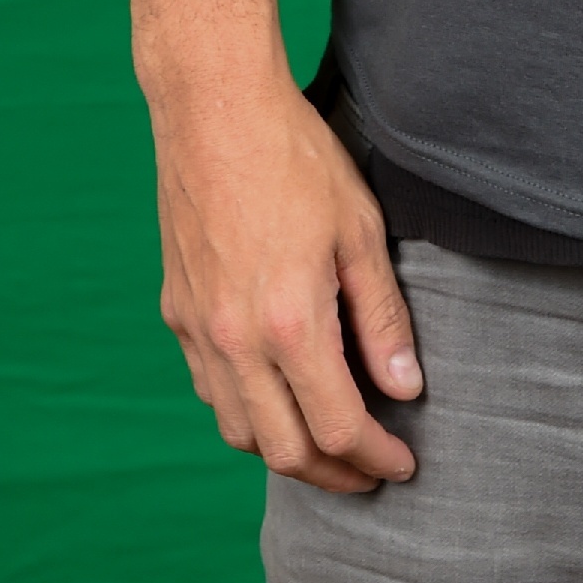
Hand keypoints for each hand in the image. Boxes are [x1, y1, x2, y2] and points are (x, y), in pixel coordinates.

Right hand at [151, 75, 423, 490]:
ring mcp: (198, 330)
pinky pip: (211, 391)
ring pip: (239, 432)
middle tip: (372, 471)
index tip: (403, 465)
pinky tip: (278, 394)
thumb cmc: (295, 156)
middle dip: (335, 475)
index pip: (338, 428)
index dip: (376, 459)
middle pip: (285, 452)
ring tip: (329, 440)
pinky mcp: (177, 311)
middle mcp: (235, 340)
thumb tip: (405, 389)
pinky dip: (247, 413)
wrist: (214, 107)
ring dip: (286, 451)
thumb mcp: (360, 230)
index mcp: (290, 323)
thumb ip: (382, 318)